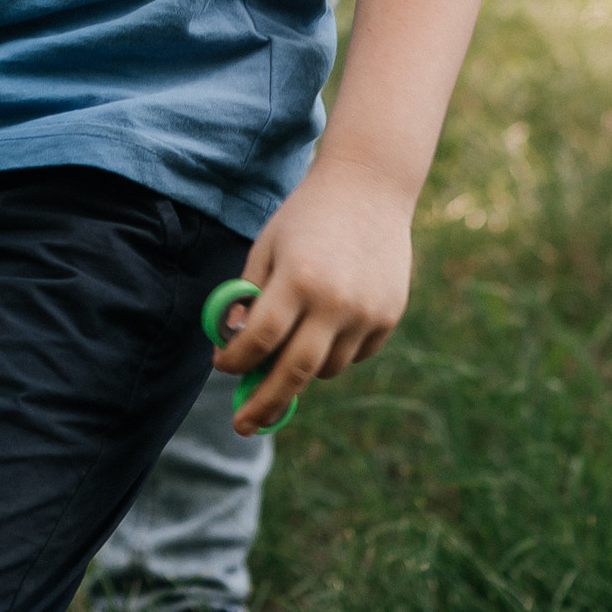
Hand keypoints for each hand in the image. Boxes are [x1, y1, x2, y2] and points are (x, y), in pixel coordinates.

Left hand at [212, 158, 415, 435]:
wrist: (370, 186)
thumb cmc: (306, 216)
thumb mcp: (267, 246)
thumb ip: (250, 296)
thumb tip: (233, 345)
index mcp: (298, 278)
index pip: (260, 339)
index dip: (235, 360)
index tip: (222, 367)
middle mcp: (335, 300)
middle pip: (294, 372)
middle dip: (264, 403)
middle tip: (243, 424)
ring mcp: (366, 311)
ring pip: (326, 369)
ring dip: (301, 369)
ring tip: (292, 342)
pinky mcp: (389, 316)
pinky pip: (355, 354)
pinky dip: (335, 351)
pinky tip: (329, 321)